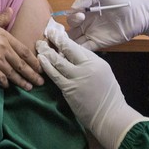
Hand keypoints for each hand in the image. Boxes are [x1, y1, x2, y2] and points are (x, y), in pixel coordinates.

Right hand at [0, 8, 42, 89]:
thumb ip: (1, 19)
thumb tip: (11, 10)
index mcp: (4, 37)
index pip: (24, 51)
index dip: (33, 61)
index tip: (40, 67)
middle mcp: (3, 49)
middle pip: (21, 64)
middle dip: (32, 74)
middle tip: (40, 82)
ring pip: (13, 74)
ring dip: (22, 82)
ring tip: (29, 87)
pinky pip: (1, 79)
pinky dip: (5, 83)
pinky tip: (8, 86)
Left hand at [37, 26, 148, 148]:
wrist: (110, 115)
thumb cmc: (108, 96)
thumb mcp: (103, 73)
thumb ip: (90, 64)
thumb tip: (75, 56)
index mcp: (97, 62)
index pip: (78, 47)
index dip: (66, 40)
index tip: (58, 34)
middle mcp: (87, 67)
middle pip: (68, 49)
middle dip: (56, 40)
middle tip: (47, 33)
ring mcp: (77, 78)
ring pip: (58, 61)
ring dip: (47, 52)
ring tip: (39, 45)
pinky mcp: (69, 89)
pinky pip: (55, 75)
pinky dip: (47, 66)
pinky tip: (41, 59)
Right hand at [66, 0, 148, 49]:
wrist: (142, 11)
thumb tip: (72, 9)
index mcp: (86, 10)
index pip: (71, 16)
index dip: (71, 17)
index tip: (80, 16)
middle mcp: (87, 23)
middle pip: (70, 30)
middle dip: (65, 32)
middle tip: (71, 31)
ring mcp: (93, 34)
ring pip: (75, 41)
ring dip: (69, 43)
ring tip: (66, 44)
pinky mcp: (100, 43)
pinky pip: (86, 48)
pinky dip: (79, 49)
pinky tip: (76, 49)